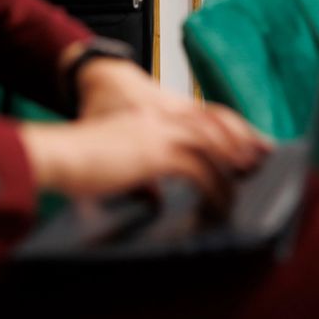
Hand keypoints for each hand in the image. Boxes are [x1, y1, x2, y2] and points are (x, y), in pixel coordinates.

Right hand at [18, 102, 269, 213]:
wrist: (58, 153)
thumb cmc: (78, 160)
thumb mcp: (117, 161)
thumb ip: (140, 174)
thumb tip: (154, 196)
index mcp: (149, 116)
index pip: (197, 115)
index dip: (225, 127)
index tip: (246, 142)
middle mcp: (157, 117)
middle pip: (212, 123)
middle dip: (240, 139)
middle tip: (261, 156)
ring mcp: (157, 132)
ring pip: (210, 144)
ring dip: (231, 165)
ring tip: (245, 183)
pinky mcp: (154, 152)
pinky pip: (197, 169)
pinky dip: (214, 186)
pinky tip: (219, 203)